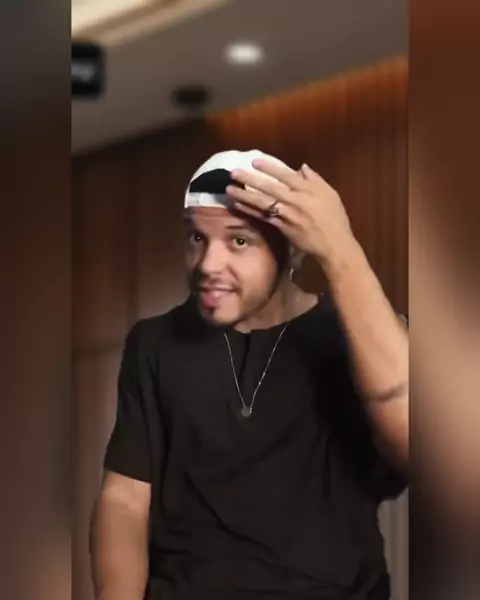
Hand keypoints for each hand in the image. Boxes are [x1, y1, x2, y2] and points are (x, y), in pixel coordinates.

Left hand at [227, 160, 353, 263]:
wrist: (334, 244)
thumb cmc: (334, 218)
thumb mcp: (330, 194)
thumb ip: (315, 180)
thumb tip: (301, 167)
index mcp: (307, 190)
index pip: (285, 176)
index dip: (269, 168)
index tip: (254, 162)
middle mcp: (295, 201)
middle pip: (269, 188)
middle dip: (250, 179)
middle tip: (233, 173)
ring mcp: (287, 215)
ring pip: (263, 203)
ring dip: (244, 196)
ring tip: (229, 189)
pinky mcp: (282, 228)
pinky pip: (263, 218)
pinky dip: (250, 211)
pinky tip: (237, 206)